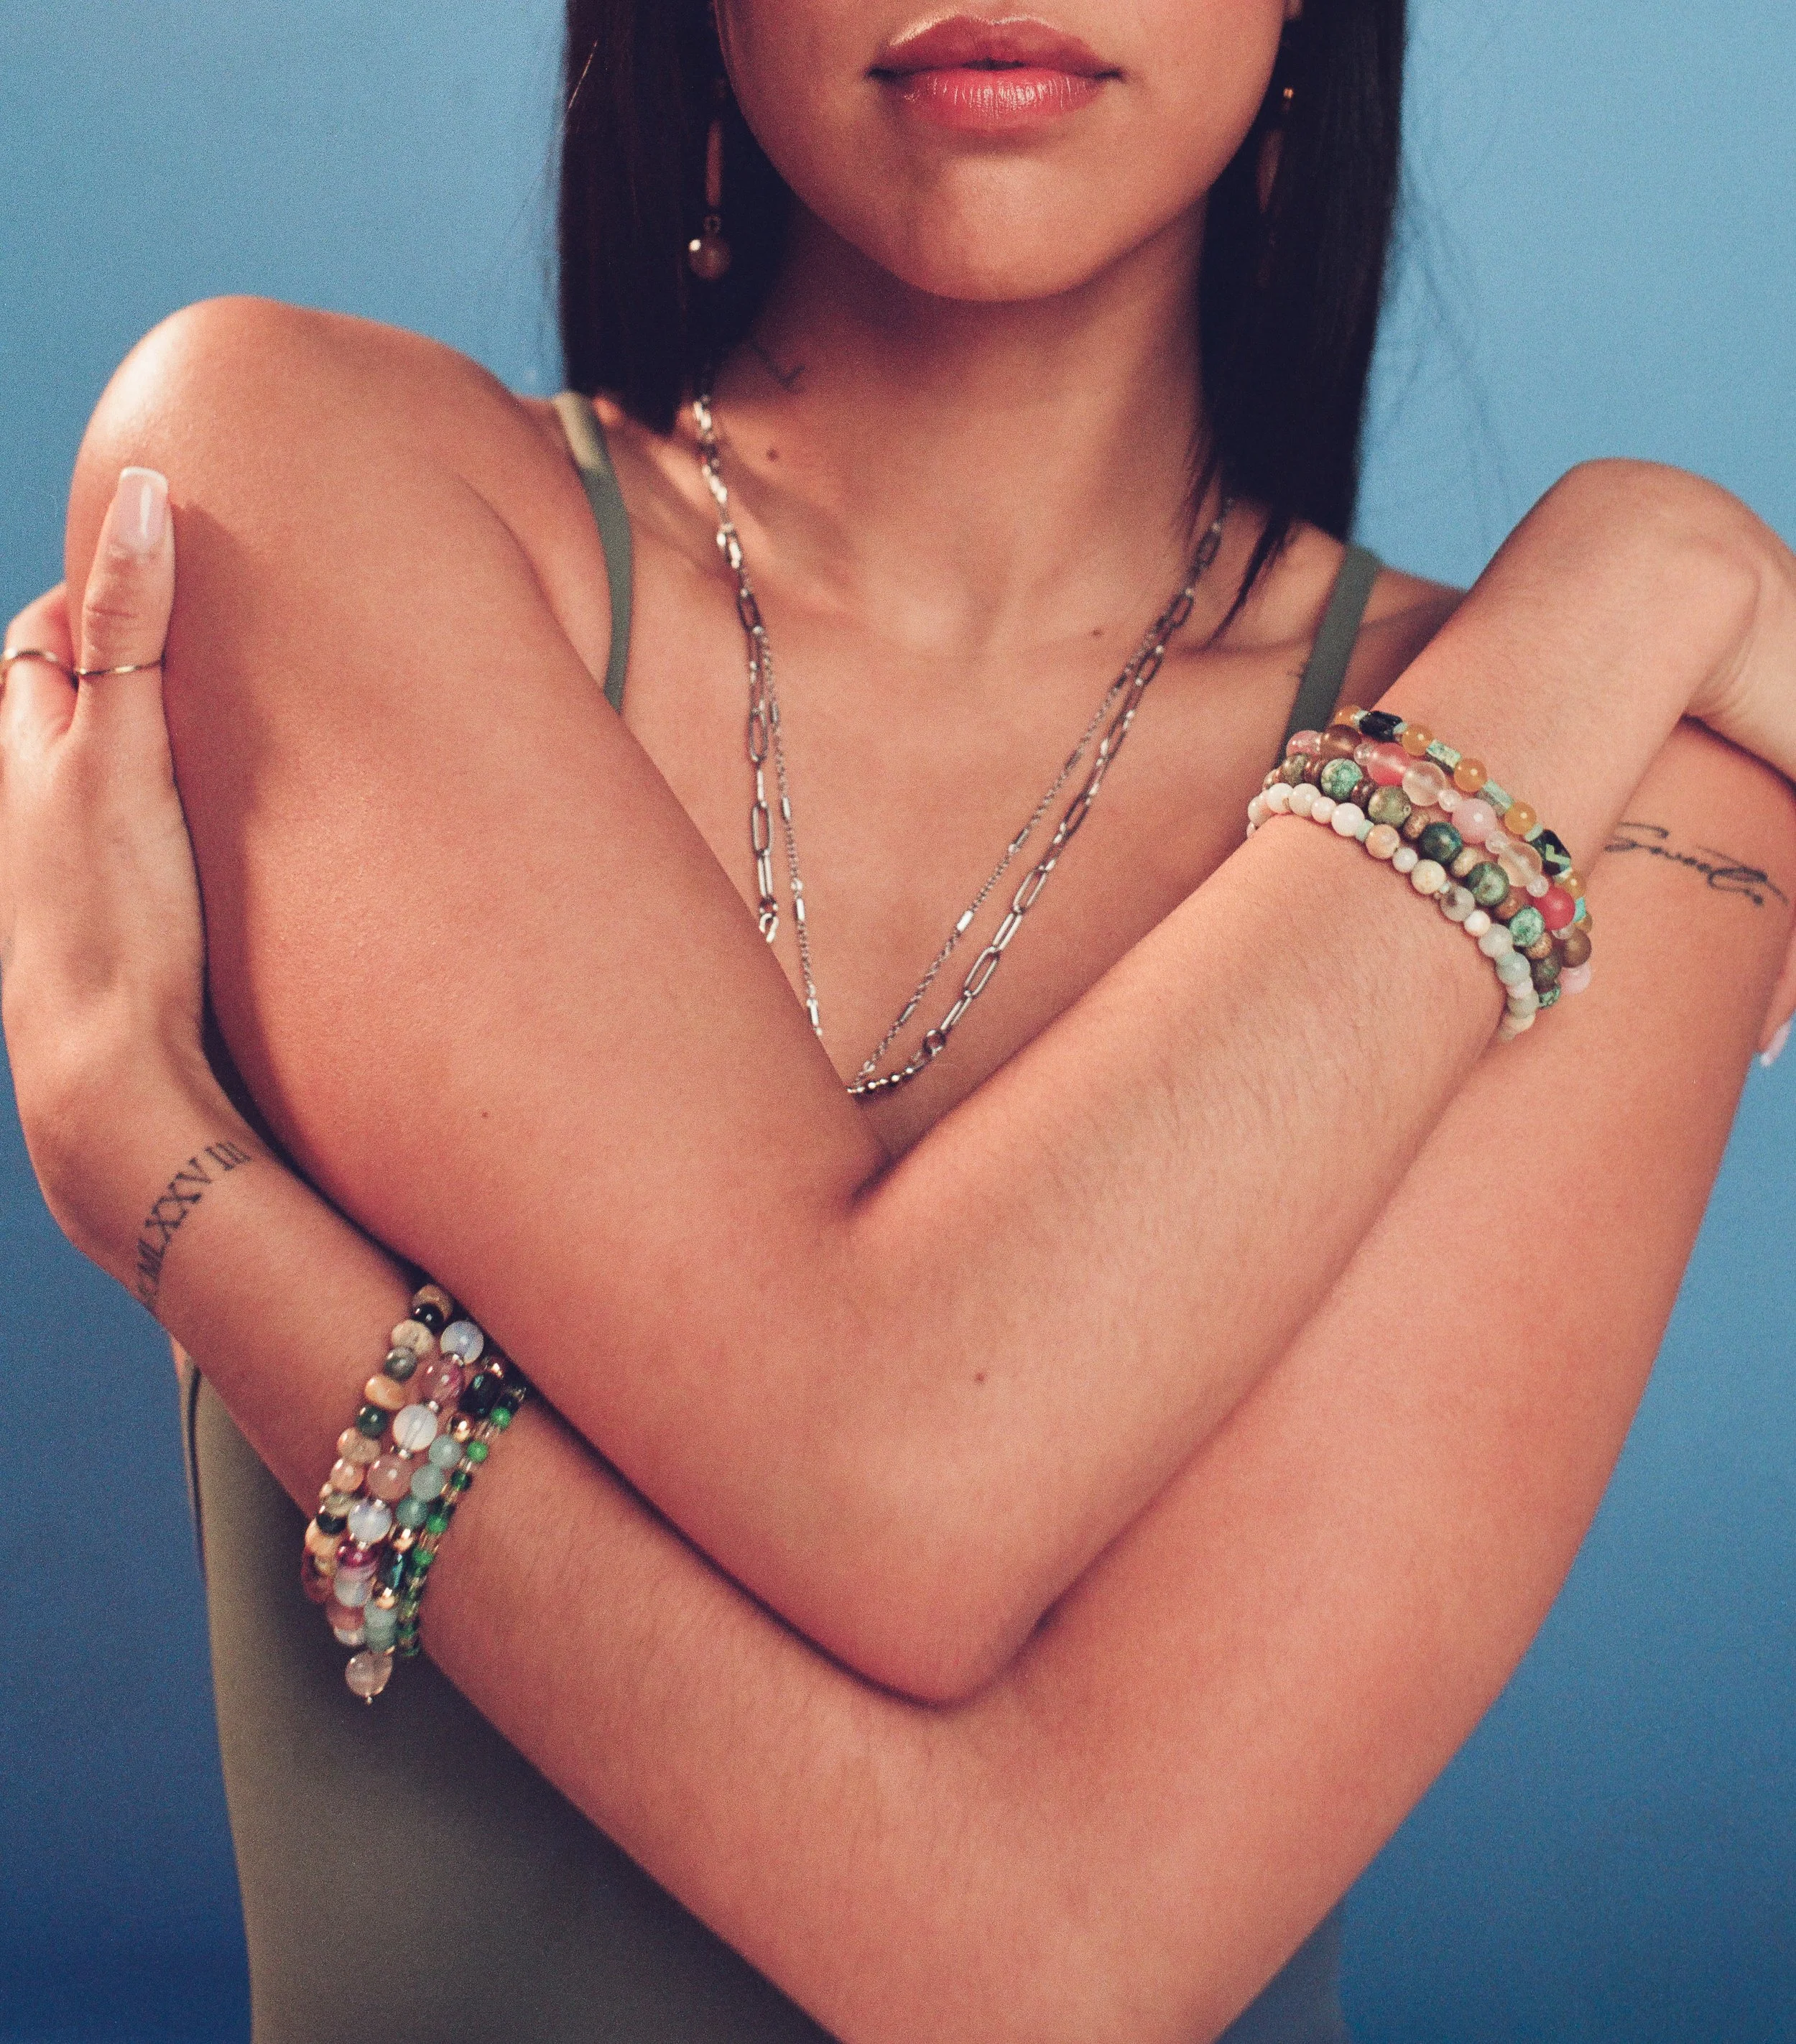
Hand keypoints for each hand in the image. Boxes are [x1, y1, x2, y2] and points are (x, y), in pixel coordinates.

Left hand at [0, 468, 217, 1254]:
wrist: (113, 1071)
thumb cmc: (112, 914)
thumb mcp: (120, 750)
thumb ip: (131, 628)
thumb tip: (143, 498)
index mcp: (25, 751)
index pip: (43, 637)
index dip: (100, 590)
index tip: (171, 561)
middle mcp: (33, 807)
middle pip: (67, 701)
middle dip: (127, 659)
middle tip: (211, 631)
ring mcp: (74, 869)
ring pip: (106, 775)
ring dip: (156, 741)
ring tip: (232, 723)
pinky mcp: (118, 923)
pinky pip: (139, 840)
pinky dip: (174, 812)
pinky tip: (228, 829)